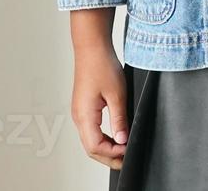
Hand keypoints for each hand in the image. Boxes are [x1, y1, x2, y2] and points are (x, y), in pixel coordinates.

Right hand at [71, 43, 127, 169]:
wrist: (92, 49)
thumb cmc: (102, 66)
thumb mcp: (117, 94)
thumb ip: (119, 119)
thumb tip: (123, 139)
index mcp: (84, 115)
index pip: (95, 146)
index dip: (113, 153)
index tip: (128, 151)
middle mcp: (79, 117)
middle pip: (91, 148)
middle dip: (109, 157)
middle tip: (127, 160)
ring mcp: (80, 113)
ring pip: (90, 141)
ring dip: (106, 149)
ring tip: (123, 151)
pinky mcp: (84, 108)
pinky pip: (91, 131)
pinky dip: (103, 139)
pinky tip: (116, 138)